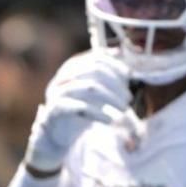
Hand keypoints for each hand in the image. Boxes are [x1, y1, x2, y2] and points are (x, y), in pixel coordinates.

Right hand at [23, 51, 131, 173]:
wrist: (58, 134)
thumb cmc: (79, 110)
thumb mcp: (93, 90)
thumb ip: (103, 74)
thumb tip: (118, 52)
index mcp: (70, 68)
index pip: (96, 59)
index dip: (115, 65)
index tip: (129, 76)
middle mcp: (62, 78)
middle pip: (94, 71)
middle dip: (116, 84)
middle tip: (128, 99)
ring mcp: (57, 93)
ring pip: (90, 87)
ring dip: (112, 98)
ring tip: (124, 110)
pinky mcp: (56, 110)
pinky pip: (81, 107)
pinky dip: (99, 113)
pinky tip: (110, 120)